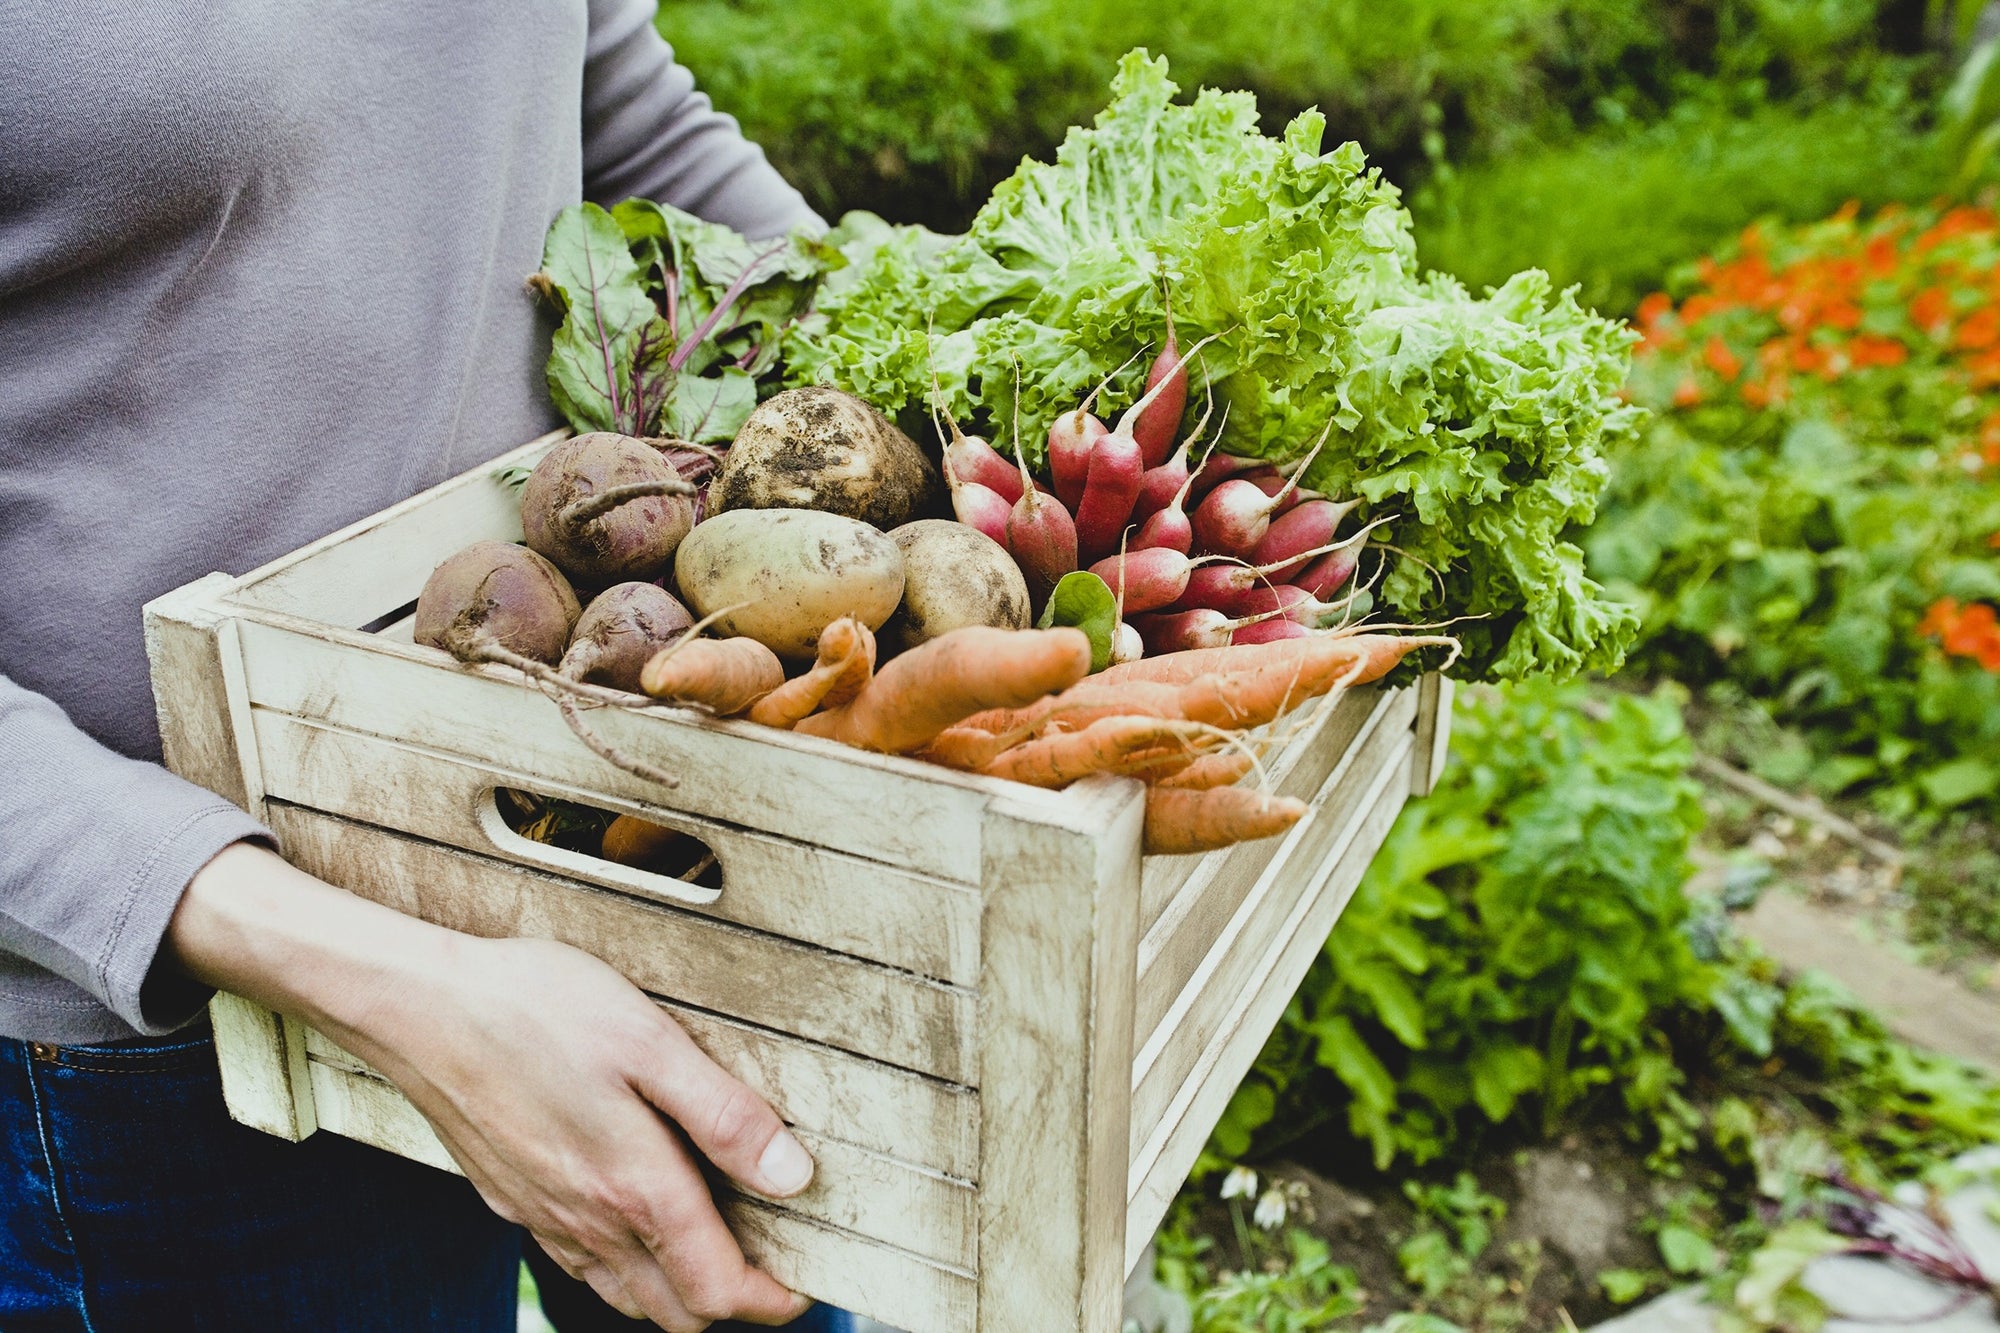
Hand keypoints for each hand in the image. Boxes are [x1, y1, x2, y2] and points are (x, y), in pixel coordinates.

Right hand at [170, 843, 812, 1329]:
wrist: (420, 1007)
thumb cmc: (536, 1009)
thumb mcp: (651, 1043)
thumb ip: (724, 1117)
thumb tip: (793, 1176)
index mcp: (634, 1189)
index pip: (716, 1290)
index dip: (771, 1298)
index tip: (804, 1282)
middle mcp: (588, 1221)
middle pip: (675, 1311)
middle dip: (729, 1301)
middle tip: (771, 1262)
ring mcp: (544, 1217)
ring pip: (625, 1295)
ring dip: (677, 1289)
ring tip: (715, 1243)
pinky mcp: (512, 1199)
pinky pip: (579, 1264)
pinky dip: (624, 1266)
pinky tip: (634, 1216)